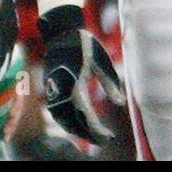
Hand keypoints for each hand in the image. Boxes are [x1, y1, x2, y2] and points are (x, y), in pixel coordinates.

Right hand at [39, 4, 125, 144]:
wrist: (60, 31)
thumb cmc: (85, 44)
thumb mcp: (102, 61)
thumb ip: (110, 83)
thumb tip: (120, 103)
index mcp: (75, 82)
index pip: (85, 114)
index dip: (96, 129)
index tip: (108, 137)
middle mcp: (61, 88)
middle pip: (70, 119)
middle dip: (86, 134)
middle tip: (102, 141)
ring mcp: (53, 87)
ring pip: (60, 116)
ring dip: (74, 129)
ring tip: (90, 135)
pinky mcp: (50, 85)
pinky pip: (55, 109)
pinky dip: (65, 120)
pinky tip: (76, 123)